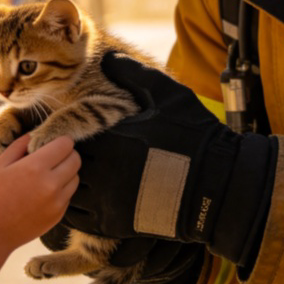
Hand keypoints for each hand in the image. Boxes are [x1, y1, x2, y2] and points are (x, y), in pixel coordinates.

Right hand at [0, 134, 79, 250]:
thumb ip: (20, 144)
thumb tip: (36, 134)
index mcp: (36, 167)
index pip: (65, 144)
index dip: (58, 140)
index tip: (49, 142)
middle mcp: (51, 184)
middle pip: (75, 159)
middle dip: (65, 154)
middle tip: (50, 156)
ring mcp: (57, 202)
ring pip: (75, 177)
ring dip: (65, 172)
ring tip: (46, 174)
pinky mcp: (59, 215)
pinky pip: (69, 195)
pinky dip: (61, 189)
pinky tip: (43, 191)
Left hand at [66, 54, 276, 267]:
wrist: (216, 187)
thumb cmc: (194, 138)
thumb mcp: (167, 96)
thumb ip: (133, 75)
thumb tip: (108, 58)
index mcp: (111, 137)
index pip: (70, 129)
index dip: (71, 128)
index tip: (80, 128)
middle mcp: (103, 169)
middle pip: (68, 160)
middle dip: (71, 154)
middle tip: (77, 150)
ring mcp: (105, 199)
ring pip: (69, 189)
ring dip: (72, 180)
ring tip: (84, 173)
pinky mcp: (112, 224)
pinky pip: (78, 217)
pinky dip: (77, 206)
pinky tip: (88, 197)